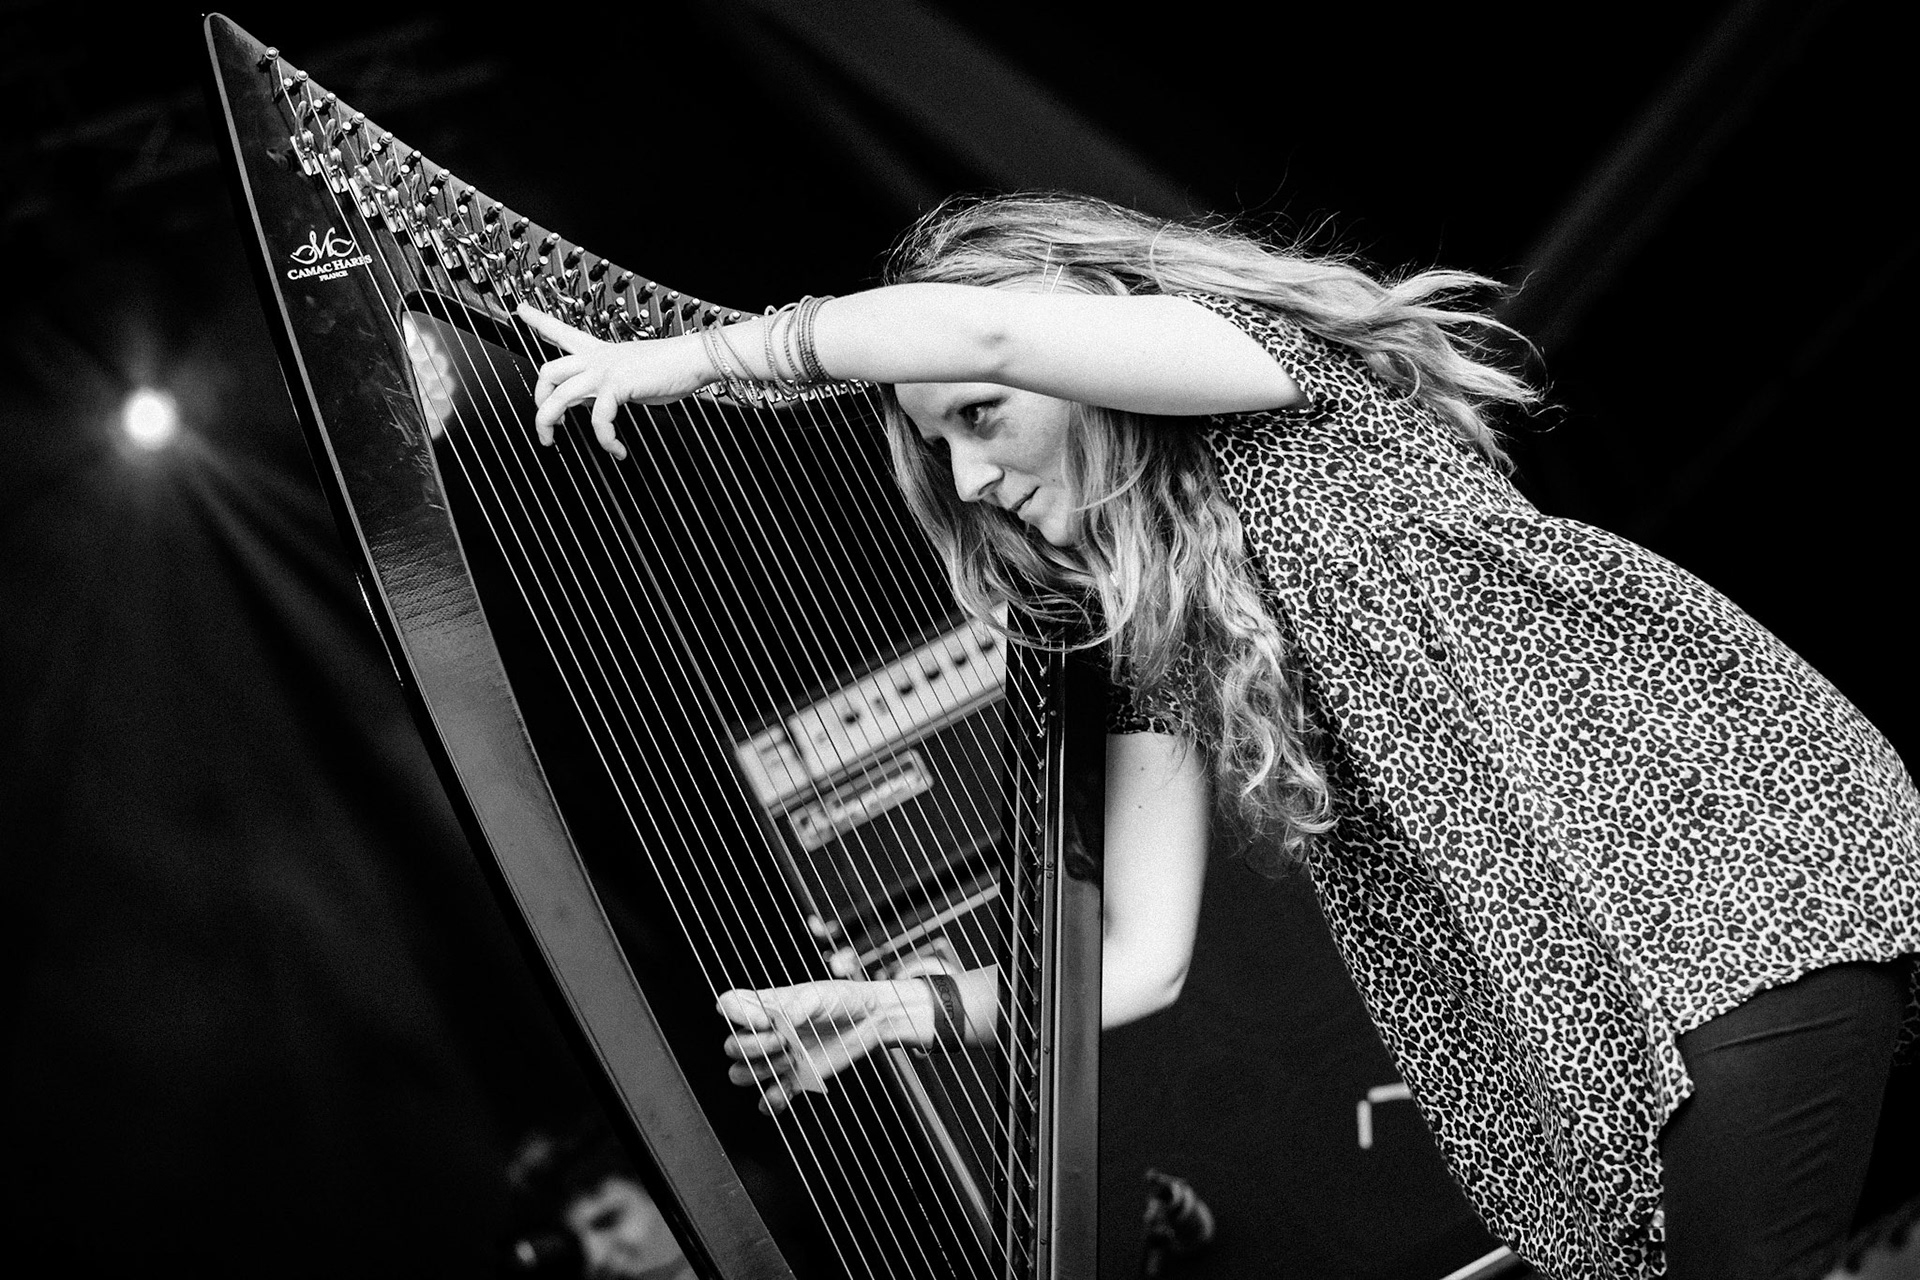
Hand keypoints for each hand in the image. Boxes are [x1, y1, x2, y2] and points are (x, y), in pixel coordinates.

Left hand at [516, 303, 712, 457]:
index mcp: (598, 351)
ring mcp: (604, 370)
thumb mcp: (628, 376)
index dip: (538, 320)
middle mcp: (596, 358)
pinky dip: (604, 439)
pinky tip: (616, 450)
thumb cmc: (669, 368)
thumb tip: (587, 404)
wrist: (691, 360)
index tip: (520, 310)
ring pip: (559, 395)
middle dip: (537, 398)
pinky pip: (598, 418)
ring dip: (548, 423)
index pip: (561, 330)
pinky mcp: (617, 385)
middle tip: (546, 422)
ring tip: (553, 442)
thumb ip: (604, 387)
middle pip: (547, 370)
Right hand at [717, 980, 928, 1113]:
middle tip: (787, 1041)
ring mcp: (777, 1058)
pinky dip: (772, 1101)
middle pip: (731, 1047)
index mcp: (765, 1005)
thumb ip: (794, 1006)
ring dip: (763, 1071)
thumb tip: (777, 1020)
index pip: (728, 1005)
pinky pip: (769, 1098)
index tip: (764, 1021)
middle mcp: (765, 1032)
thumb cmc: (843, 999)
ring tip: (793, 1059)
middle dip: (756, 1048)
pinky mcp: (793, 1080)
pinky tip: (785, 1091)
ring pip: (741, 1074)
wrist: (869, 1021)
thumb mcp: (820, 994)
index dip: (736, 1015)